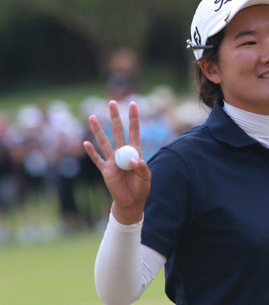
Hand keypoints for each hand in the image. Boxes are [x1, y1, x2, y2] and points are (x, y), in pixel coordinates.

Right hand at [83, 100, 150, 223]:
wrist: (131, 201)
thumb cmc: (141, 188)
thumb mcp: (146, 177)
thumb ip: (141, 168)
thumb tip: (133, 160)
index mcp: (135, 151)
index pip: (134, 131)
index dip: (134, 118)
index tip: (133, 103)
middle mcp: (123, 152)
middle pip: (118, 132)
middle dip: (115, 117)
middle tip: (112, 102)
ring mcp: (113, 160)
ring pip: (104, 142)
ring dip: (98, 130)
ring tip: (92, 117)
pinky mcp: (106, 170)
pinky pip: (97, 160)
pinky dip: (92, 152)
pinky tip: (86, 143)